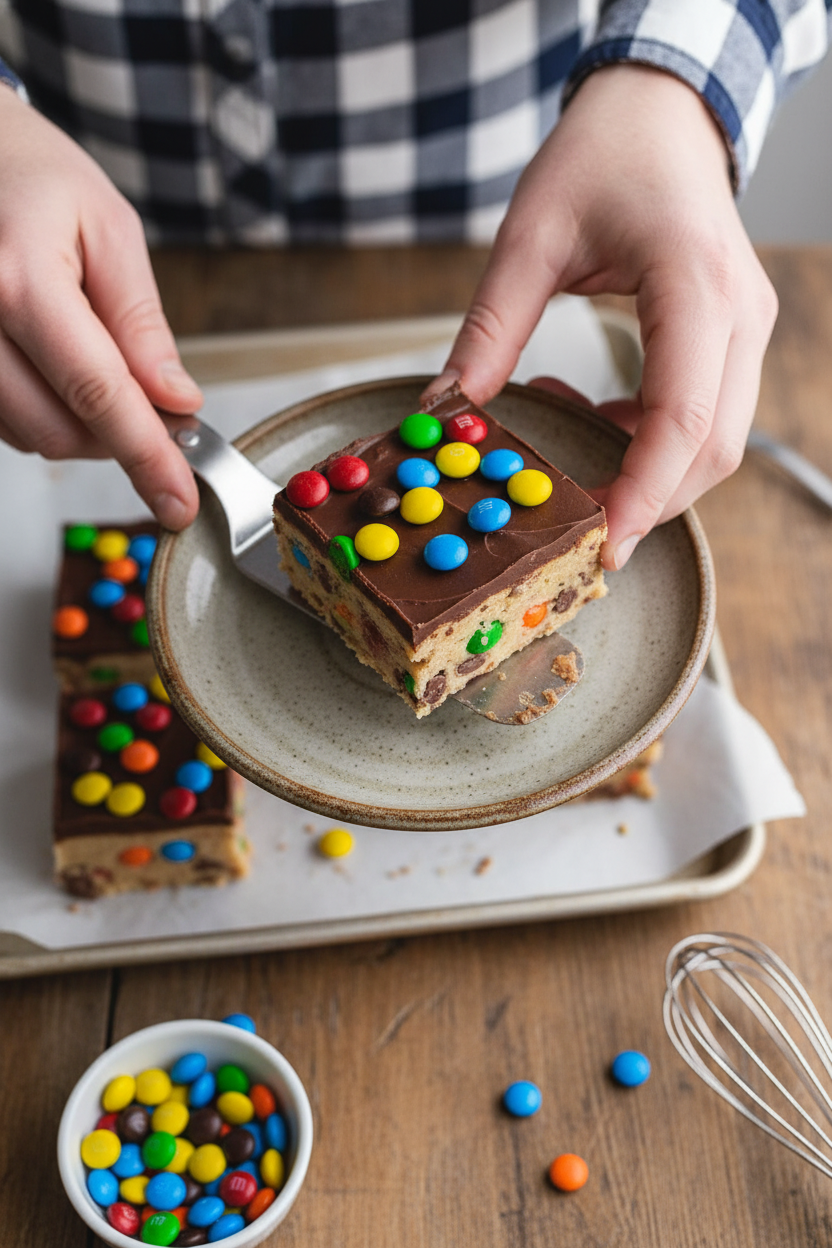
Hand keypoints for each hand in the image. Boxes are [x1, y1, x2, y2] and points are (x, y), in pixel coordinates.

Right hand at [0, 88, 201, 528]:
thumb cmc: (31, 173)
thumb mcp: (108, 227)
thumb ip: (141, 322)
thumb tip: (176, 401)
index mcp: (19, 279)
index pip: (97, 393)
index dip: (146, 455)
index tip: (179, 499)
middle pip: (57, 430)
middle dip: (118, 438)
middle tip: (157, 407)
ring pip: (27, 435)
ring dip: (80, 426)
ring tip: (101, 365)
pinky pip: (0, 419)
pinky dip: (44, 411)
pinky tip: (58, 367)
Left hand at [424, 66, 777, 568]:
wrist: (661, 113)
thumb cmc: (602, 154)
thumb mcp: (529, 236)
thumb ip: (490, 329)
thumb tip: (447, 410)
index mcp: (694, 285)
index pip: (682, 416)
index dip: (644, 490)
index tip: (604, 541)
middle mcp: (738, 315)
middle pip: (711, 449)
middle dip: (648, 501)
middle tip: (576, 529)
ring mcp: (745, 329)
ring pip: (715, 442)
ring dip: (647, 471)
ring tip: (570, 449)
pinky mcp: (732, 337)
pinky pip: (704, 416)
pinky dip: (649, 439)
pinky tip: (591, 414)